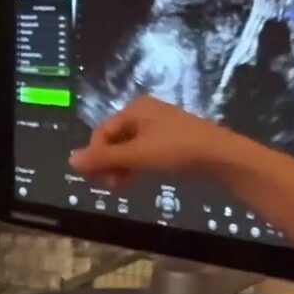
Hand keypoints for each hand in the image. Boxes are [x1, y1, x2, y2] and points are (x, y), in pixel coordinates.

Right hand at [68, 96, 248, 188]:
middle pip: (113, 139)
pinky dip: (137, 165)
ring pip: (128, 147)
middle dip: (109, 162)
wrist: (224, 157)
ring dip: (121, 166)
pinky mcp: (172, 140)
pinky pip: (143, 151)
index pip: (101, 132)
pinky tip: (140, 178)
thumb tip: (70, 160)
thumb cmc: (178, 150)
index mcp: (134, 109)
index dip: (96, 156)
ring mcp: (159, 126)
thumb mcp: (137, 155)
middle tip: (113, 185)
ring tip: (124, 185)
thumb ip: (103, 158)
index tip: (100, 178)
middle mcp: (144, 113)